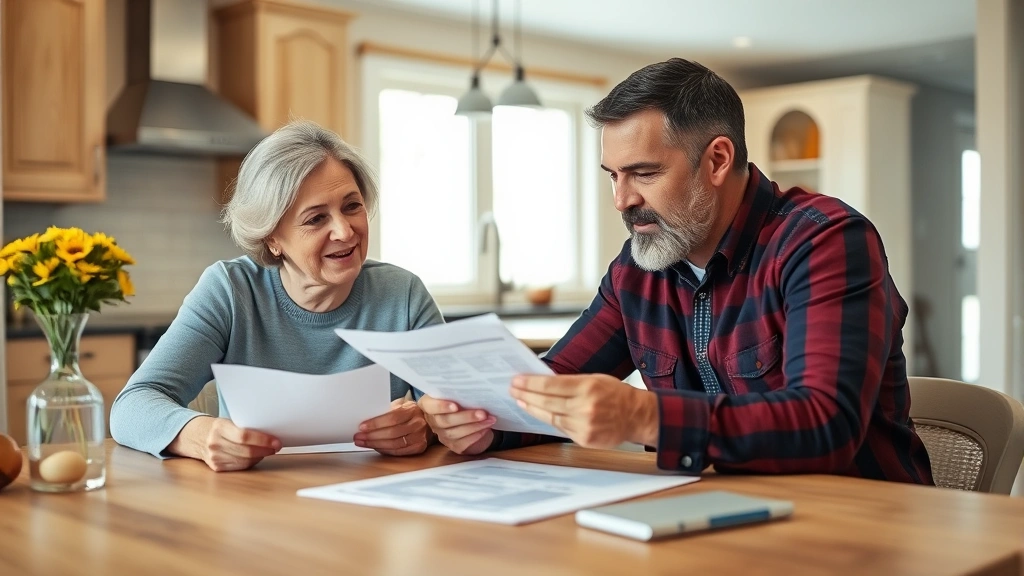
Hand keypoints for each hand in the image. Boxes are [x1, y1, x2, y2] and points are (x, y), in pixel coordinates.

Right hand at [172, 416, 281, 471]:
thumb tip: (270, 433)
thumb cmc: (219, 427)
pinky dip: (251, 462)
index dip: (262, 440)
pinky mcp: (216, 467)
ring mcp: (214, 457)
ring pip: (244, 461)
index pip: (244, 436)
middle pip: (246, 451)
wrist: (197, 436)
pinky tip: (256, 456)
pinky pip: (239, 467)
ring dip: (260, 456)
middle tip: (276, 446)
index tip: (276, 441)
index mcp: (219, 427)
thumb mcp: (228, 420)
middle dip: (265, 450)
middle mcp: (215, 443)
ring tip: (268, 450)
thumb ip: (244, 425)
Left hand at [354, 399, 430, 455]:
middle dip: (372, 436)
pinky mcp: (419, 448)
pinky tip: (375, 447)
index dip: (376, 423)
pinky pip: (398, 452)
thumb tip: (366, 418)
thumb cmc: (411, 412)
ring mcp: (420, 437)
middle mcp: (418, 424)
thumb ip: (387, 411)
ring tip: (363, 443)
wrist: (430, 420)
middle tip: (359, 437)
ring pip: (394, 444)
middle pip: (392, 433)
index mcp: (413, 410)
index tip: (362, 426)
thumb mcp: (401, 405)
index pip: (392, 418)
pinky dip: (384, 450)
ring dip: (375, 444)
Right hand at [418, 395, 495, 454]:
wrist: (470, 418)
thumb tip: (473, 387)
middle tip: (482, 413)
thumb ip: (459, 392)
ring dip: (474, 426)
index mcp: (428, 405)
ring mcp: (443, 435)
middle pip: (445, 421)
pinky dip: (476, 435)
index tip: (455, 406)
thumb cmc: (462, 400)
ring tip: (489, 419)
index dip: (441, 406)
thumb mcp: (458, 394)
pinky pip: (463, 443)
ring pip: (455, 433)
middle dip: (466, 417)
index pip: (430, 406)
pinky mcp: (454, 446)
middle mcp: (433, 421)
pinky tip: (486, 428)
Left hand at [509, 374, 658, 448]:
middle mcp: (585, 407)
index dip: (530, 383)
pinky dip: (549, 421)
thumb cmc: (616, 394)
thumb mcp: (595, 379)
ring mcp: (584, 425)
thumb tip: (543, 383)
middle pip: (547, 402)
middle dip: (526, 395)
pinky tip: (539, 414)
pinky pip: (561, 429)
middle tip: (512, 390)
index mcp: (588, 387)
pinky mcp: (584, 439)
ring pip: (550, 417)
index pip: (551, 385)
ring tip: (521, 401)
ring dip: (533, 409)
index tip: (517, 380)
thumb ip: (571, 382)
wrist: (637, 416)